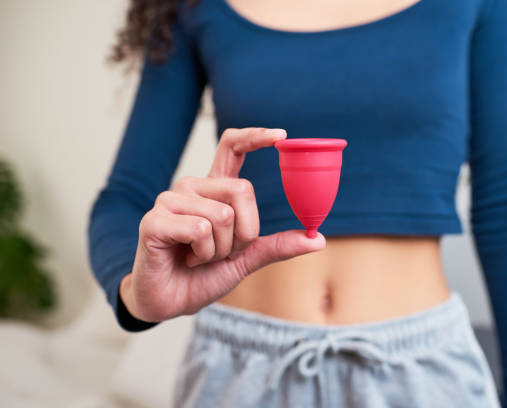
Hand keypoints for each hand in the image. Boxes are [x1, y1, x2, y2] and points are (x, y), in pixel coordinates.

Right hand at [120, 127, 325, 322]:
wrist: (171, 301)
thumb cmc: (204, 275)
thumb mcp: (247, 259)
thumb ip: (277, 245)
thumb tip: (318, 240)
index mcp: (214, 191)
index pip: (232, 148)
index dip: (255, 137)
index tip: (282, 136)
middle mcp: (193, 187)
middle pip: (242, 190)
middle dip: (244, 233)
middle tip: (222, 251)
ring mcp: (170, 200)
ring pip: (222, 215)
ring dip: (220, 249)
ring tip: (199, 256)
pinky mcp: (155, 220)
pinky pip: (199, 229)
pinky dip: (202, 254)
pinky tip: (186, 259)